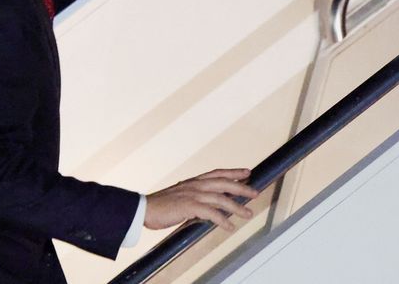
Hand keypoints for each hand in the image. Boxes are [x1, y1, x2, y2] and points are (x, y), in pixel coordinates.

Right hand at [144, 168, 258, 231]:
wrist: (143, 209)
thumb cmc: (160, 206)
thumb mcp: (180, 197)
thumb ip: (195, 200)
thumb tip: (208, 208)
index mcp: (193, 182)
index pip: (217, 173)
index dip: (233, 172)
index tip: (247, 172)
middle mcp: (195, 185)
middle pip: (223, 183)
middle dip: (241, 187)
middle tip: (255, 192)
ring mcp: (192, 195)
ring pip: (220, 199)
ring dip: (236, 207)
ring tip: (248, 214)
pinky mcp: (189, 206)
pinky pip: (211, 213)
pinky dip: (222, 220)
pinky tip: (230, 227)